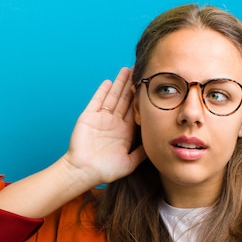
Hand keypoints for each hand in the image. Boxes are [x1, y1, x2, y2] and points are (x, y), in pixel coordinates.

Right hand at [62, 67, 146, 186]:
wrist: (83, 171)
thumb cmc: (105, 170)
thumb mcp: (130, 162)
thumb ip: (142, 152)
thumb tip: (157, 143)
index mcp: (124, 132)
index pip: (135, 110)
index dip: (141, 98)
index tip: (149, 86)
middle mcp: (113, 123)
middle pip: (125, 100)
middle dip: (132, 85)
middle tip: (140, 71)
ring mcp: (100, 119)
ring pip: (112, 97)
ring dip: (119, 84)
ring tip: (126, 70)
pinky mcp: (88, 117)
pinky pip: (96, 101)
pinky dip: (102, 92)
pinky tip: (109, 82)